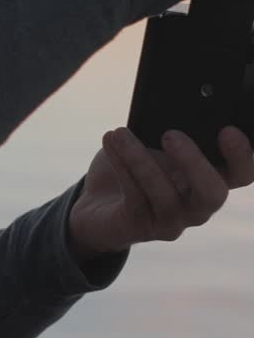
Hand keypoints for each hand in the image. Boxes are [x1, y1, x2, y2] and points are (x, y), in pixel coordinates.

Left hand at [67, 125, 253, 265]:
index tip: (227, 130)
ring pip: (166, 196)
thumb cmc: (136, 163)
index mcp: (212, 177)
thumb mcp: (154, 142)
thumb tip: (171, 110)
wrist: (99, 202)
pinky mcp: (142, 227)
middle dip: (194, 163)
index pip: (241, 172)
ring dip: (140, 159)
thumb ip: (170, 130)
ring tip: (121, 133)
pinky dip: (120, 165)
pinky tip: (110, 141)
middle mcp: (198, 204)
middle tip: (170, 135)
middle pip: (214, 194)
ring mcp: (172, 220)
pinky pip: (134, 196)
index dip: (242, 155)